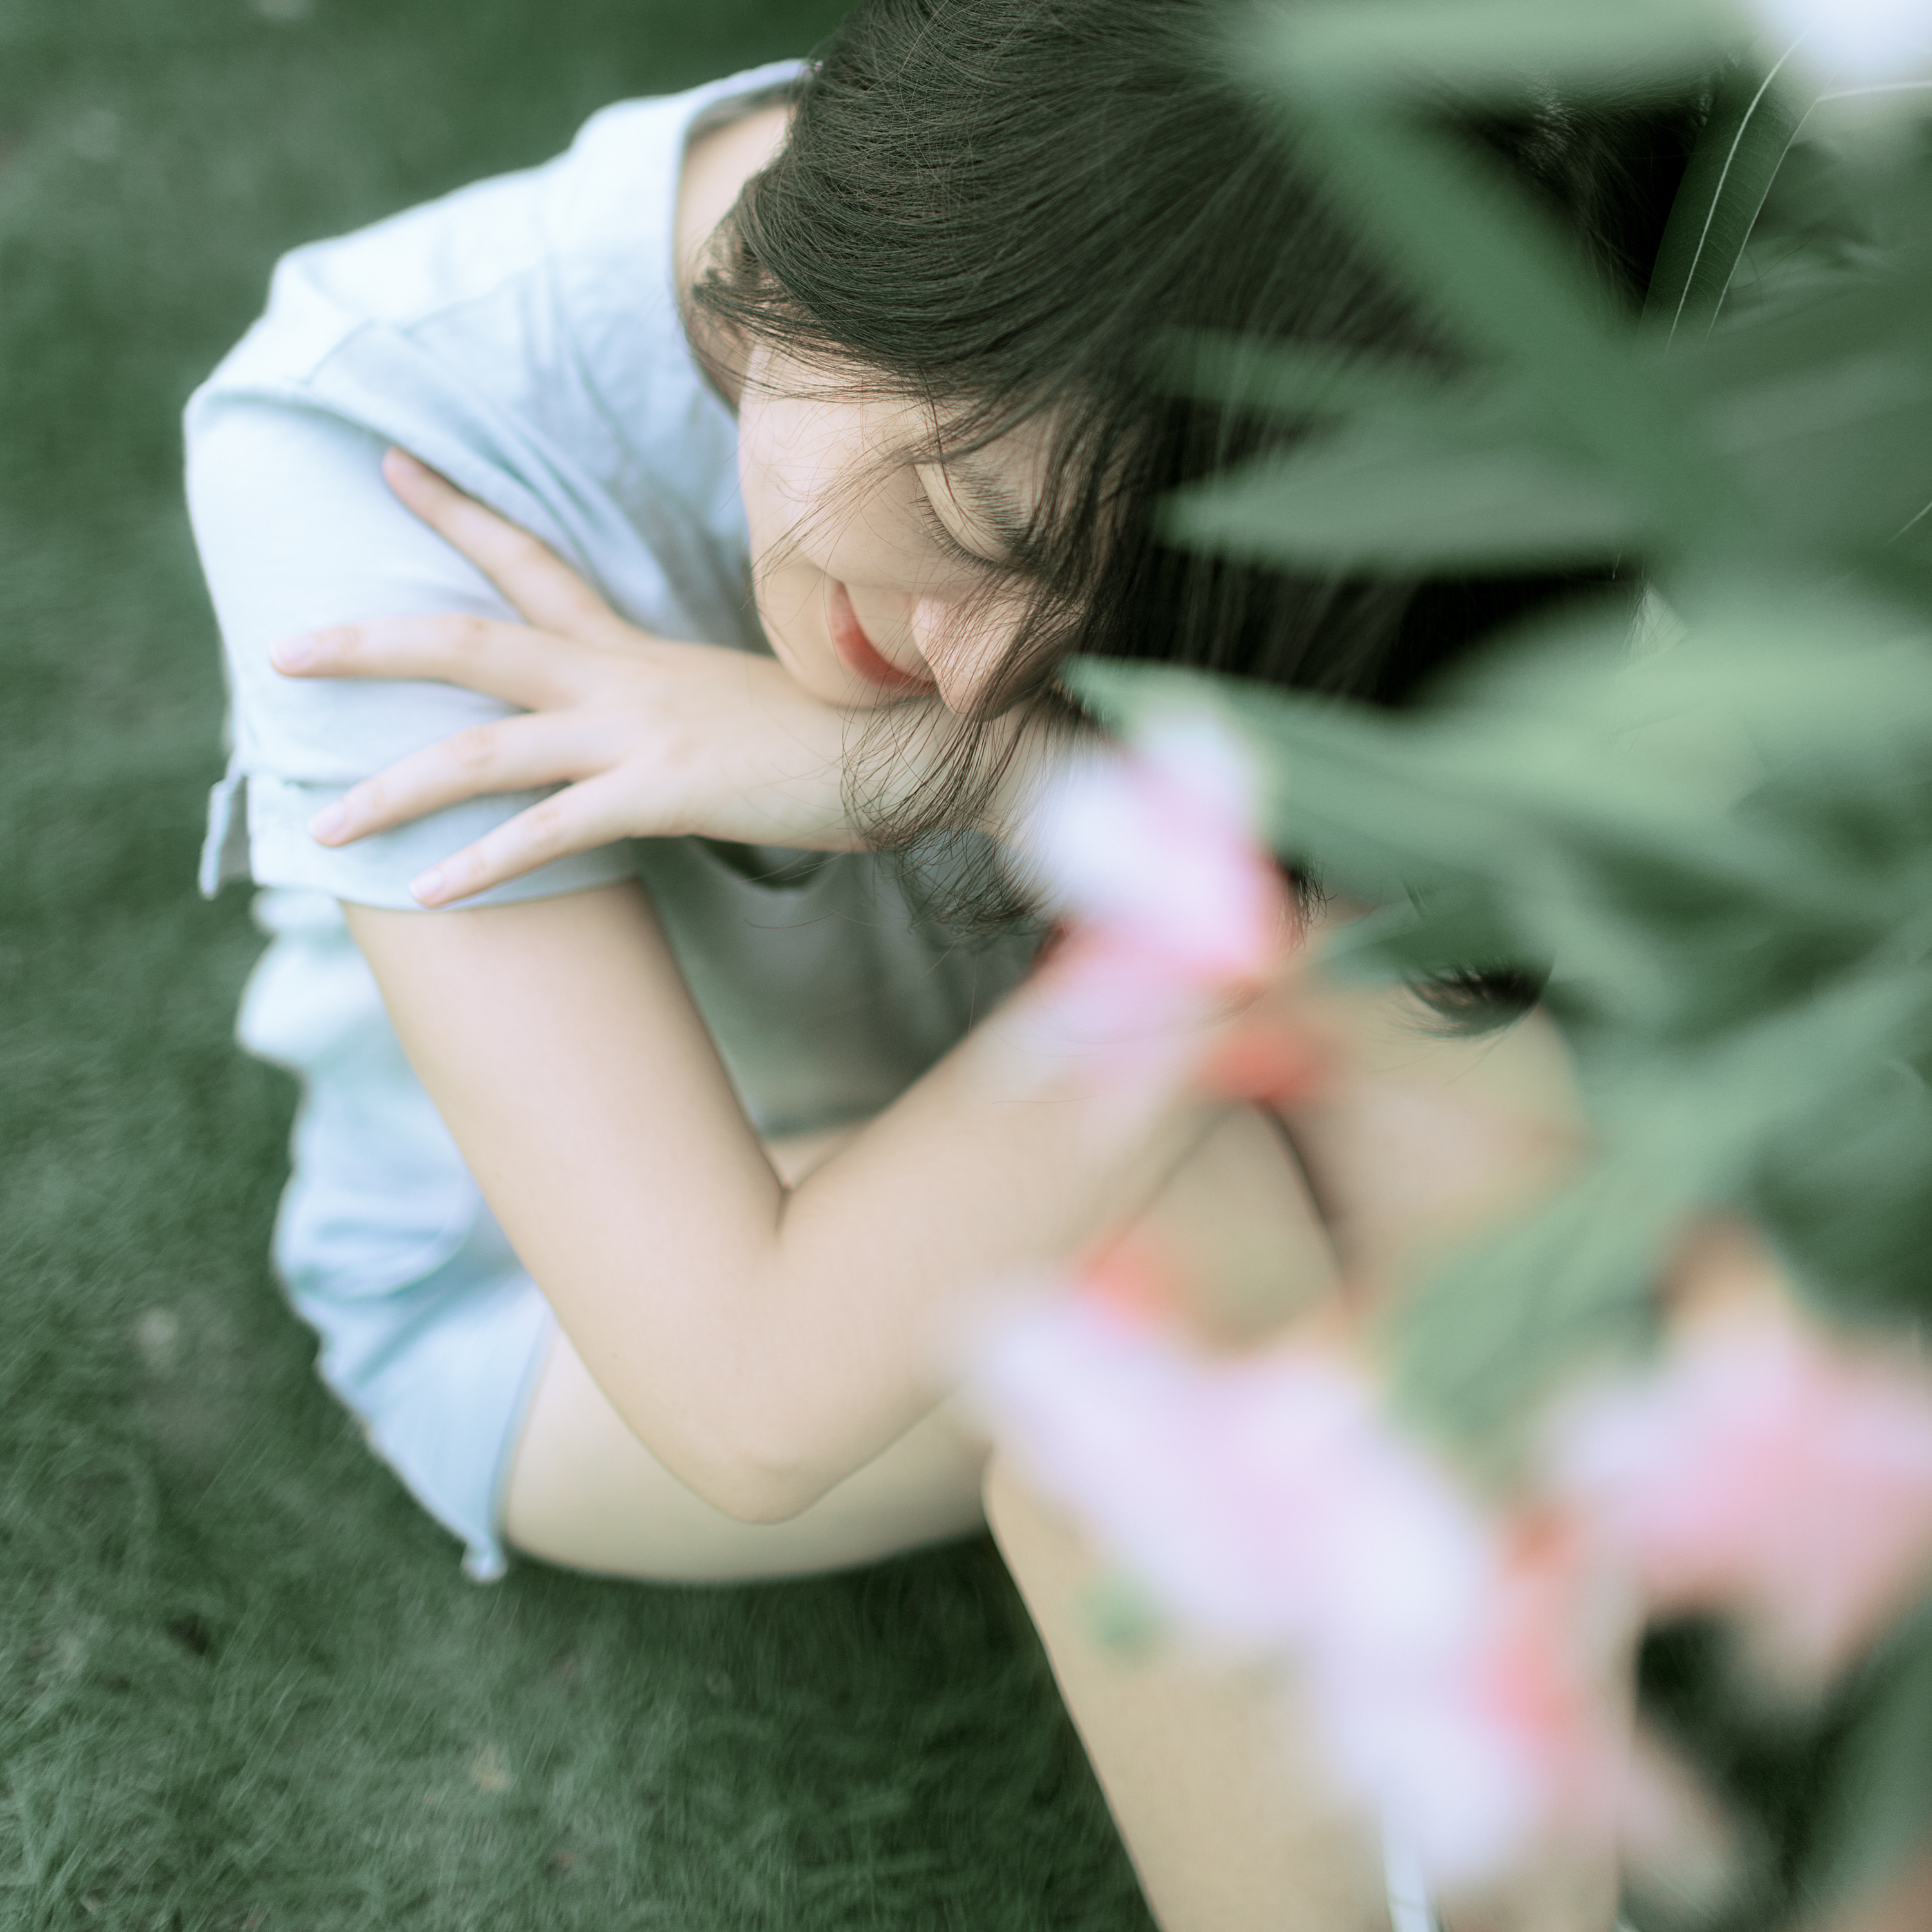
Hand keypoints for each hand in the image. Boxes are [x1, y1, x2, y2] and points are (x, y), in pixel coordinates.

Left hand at [269, 449, 919, 904]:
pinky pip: (554, 830)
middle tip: (282, 647)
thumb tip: (652, 732)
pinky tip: (430, 894)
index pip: (532, 560)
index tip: (389, 466)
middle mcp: (622, 675)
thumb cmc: (842, 727)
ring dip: (394, 787)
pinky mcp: (667, 792)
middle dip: (371, 644)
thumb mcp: (738, 703)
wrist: (922, 742)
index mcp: (637, 647)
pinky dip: (487, 863)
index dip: (456, 513)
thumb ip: (676, 708)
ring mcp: (640, 731)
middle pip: (471, 640)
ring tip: (324, 827)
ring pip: (486, 747)